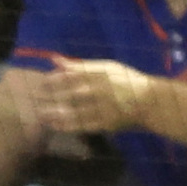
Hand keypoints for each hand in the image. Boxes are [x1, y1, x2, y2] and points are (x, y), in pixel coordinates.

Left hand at [23, 58, 151, 137]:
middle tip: (36, 98)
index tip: (43, 82)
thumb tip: (55, 60)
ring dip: (57, 113)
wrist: (150, 102)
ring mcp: (104, 107)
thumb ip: (80, 65)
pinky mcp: (106, 123)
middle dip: (53, 96)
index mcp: (101, 73)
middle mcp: (102, 89)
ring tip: (41, 114)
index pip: (73, 75)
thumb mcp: (106, 67)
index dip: (56, 80)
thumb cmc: (126, 82)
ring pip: (76, 111)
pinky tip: (55, 125)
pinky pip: (83, 125)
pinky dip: (68, 125)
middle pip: (72, 93)